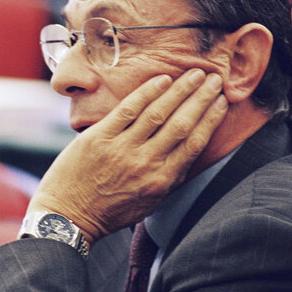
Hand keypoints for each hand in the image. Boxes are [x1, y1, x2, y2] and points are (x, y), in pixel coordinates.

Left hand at [28, 69, 227, 243]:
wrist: (68, 217)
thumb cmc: (109, 211)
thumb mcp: (149, 202)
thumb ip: (169, 176)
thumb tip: (191, 149)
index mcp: (161, 181)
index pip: (194, 143)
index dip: (211, 119)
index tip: (222, 102)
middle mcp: (145, 164)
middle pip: (181, 123)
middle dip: (201, 98)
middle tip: (214, 79)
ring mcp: (121, 149)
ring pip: (158, 113)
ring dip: (180, 90)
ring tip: (195, 74)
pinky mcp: (99, 138)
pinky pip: (127, 109)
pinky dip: (146, 92)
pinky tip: (162, 79)